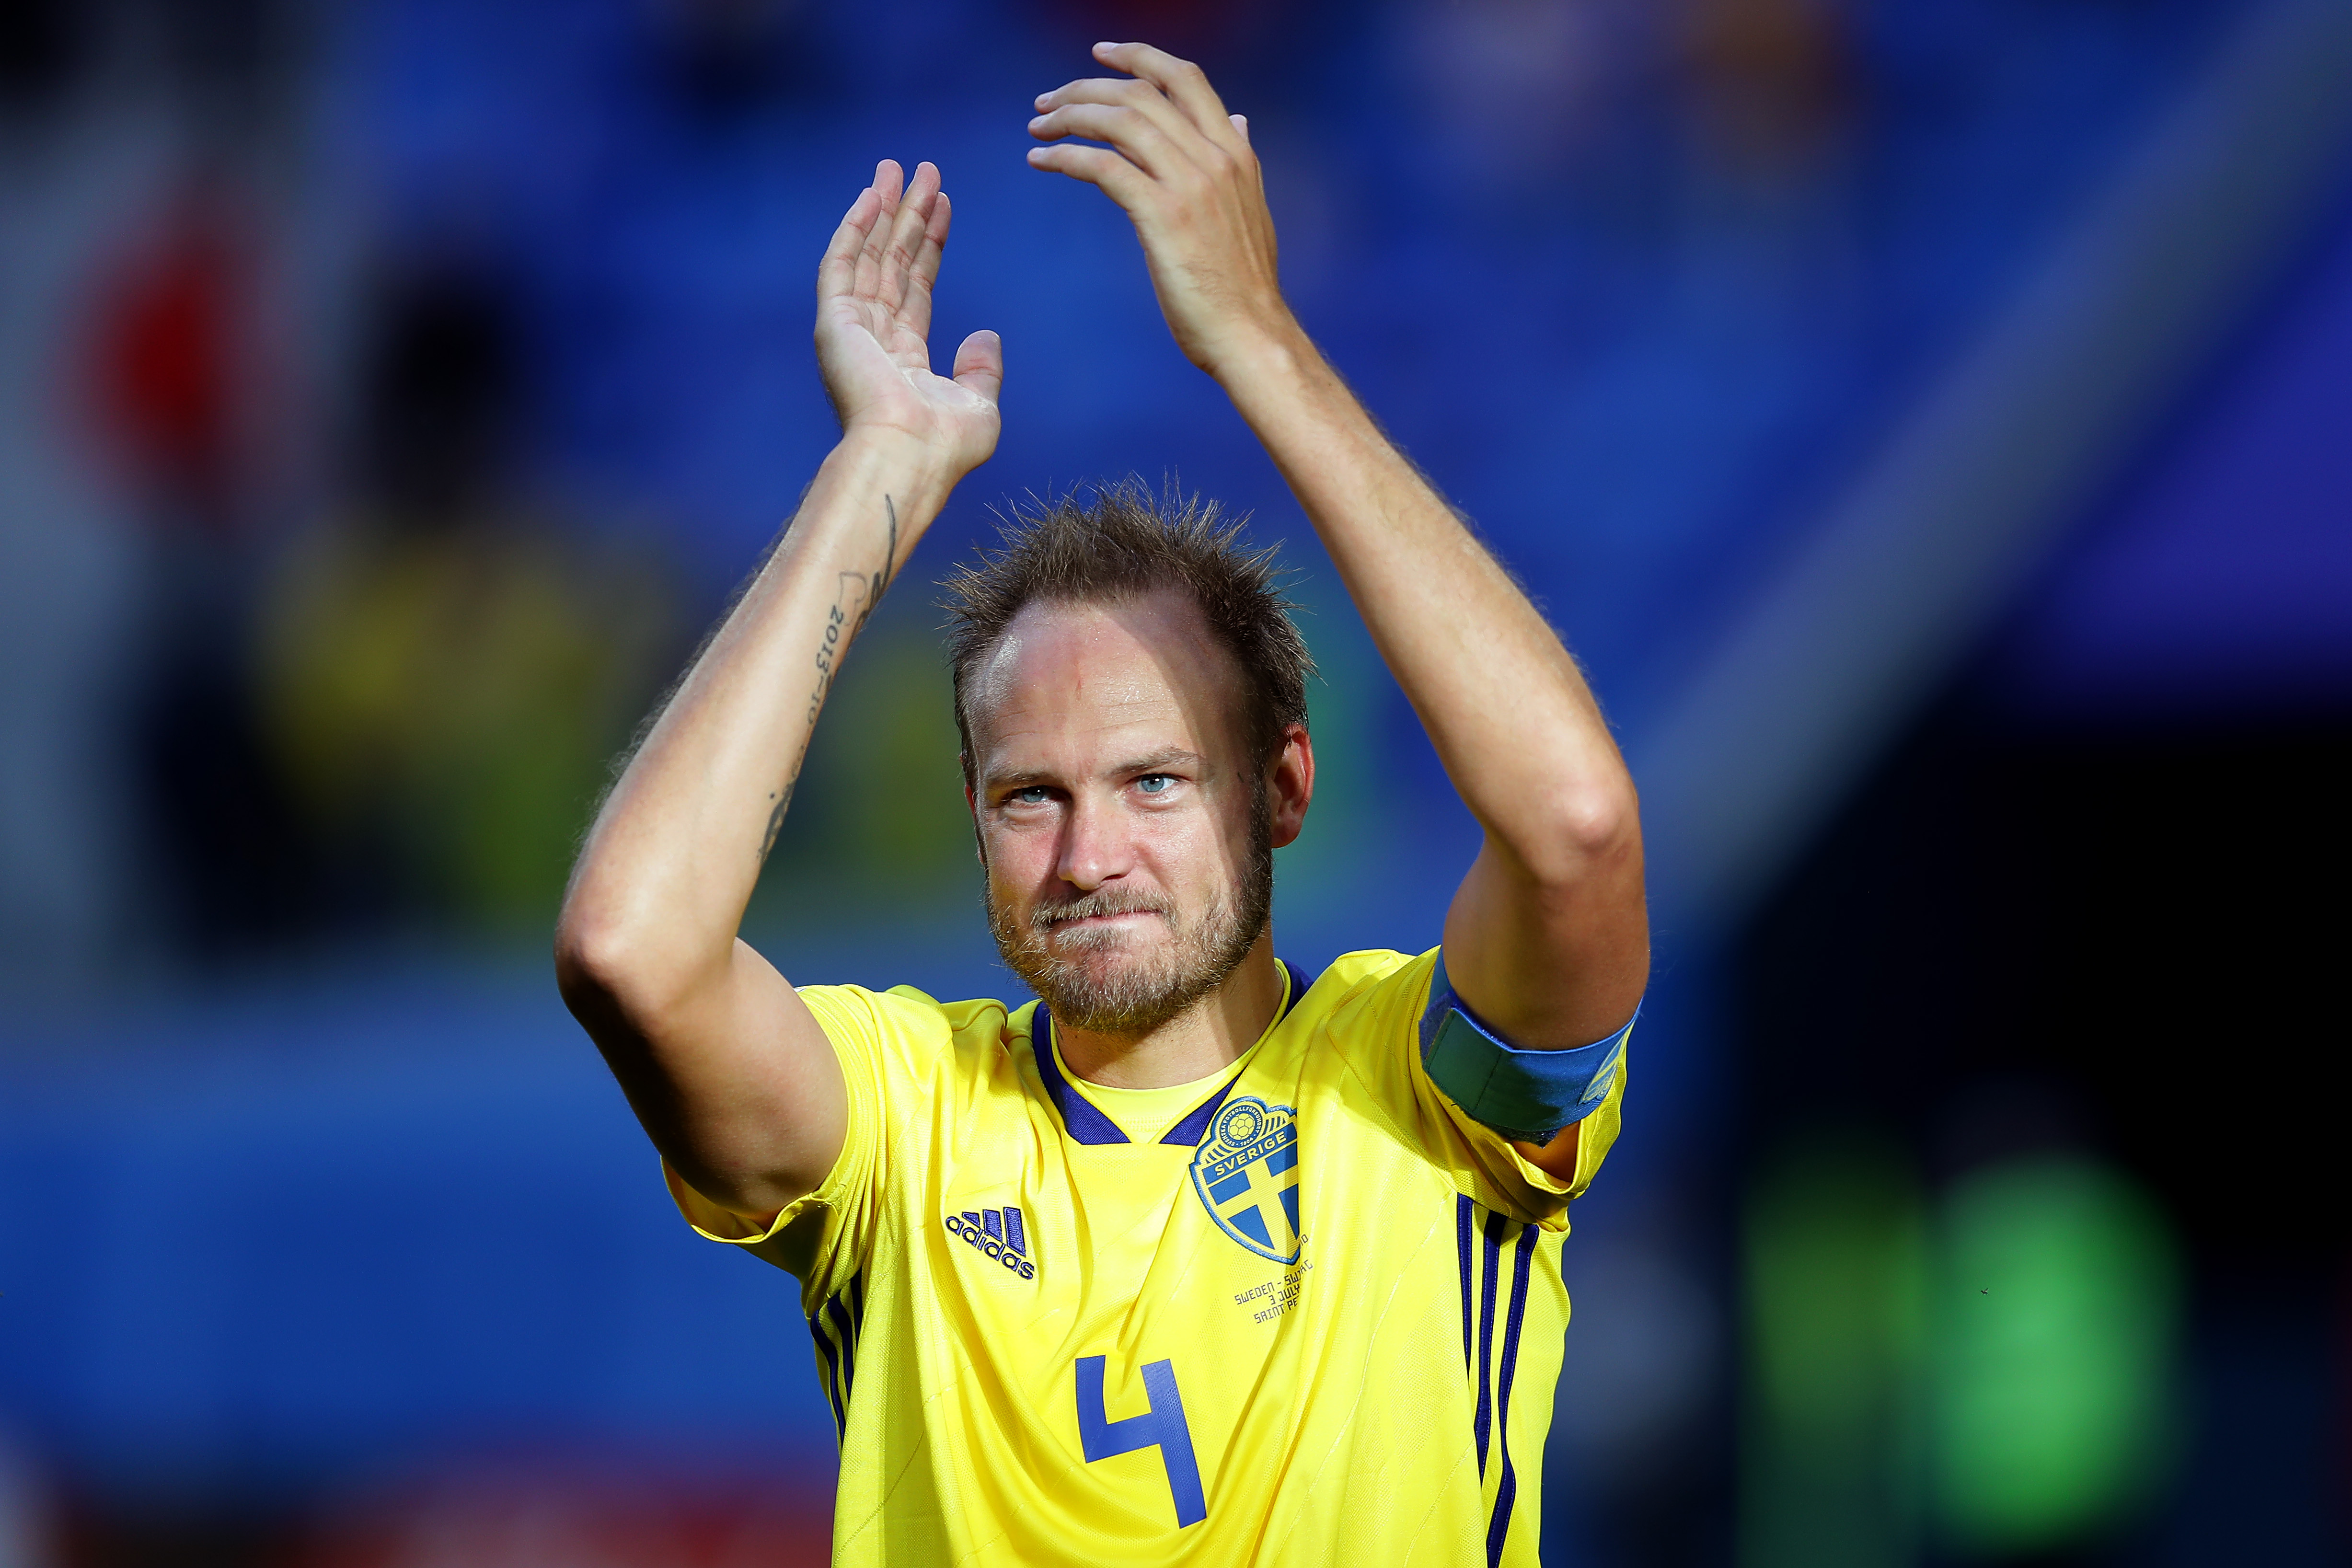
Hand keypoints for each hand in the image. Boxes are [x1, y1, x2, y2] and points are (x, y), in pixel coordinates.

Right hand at [816, 160, 1002, 479]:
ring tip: (898, 168)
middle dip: (907, 215)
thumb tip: (985, 337)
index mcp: (904, 360)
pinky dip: (854, 228)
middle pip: (892, 262)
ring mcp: (851, 329)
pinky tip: (871, 196)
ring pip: (868, 254)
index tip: (944, 206)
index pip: (917, 287)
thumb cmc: (944, 446)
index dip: (931, 244)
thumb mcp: (979, 405)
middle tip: (922, 171)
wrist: (910, 456)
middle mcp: (874, 340)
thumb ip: (980, 369)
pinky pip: (842, 263)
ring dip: (883, 210)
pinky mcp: (834, 321)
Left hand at [1029, 43, 1292, 375]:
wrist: (1251, 336)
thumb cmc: (1244, 288)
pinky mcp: (1163, 215)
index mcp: (1234, 154)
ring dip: (1069, 116)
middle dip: (1087, 87)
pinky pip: (1103, 166)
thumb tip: (1237, 121)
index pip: (1185, 78)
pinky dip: (1065, 155)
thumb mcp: (1252, 211)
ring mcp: (1190, 184)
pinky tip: (1041, 160)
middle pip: (1141, 93)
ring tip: (1037, 127)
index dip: (1139, 57)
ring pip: (1119, 120)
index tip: (1100, 55)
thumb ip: (1239, 162)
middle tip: (1048, 100)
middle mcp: (1215, 158)